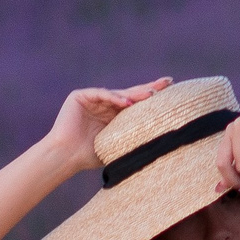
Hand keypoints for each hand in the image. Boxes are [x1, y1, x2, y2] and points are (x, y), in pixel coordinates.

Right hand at [46, 77, 171, 173]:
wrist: (66, 157)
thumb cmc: (90, 157)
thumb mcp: (118, 145)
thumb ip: (133, 138)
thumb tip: (163, 143)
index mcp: (114, 115)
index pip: (136, 104)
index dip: (152, 97)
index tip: (172, 91)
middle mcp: (104, 104)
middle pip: (131, 94)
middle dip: (150, 88)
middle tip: (168, 82)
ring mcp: (92, 99)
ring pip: (117, 93)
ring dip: (135, 94)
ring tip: (151, 95)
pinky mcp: (80, 96)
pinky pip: (100, 93)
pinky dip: (113, 97)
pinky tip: (127, 102)